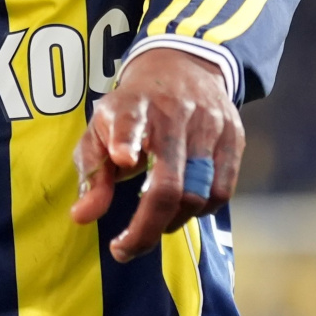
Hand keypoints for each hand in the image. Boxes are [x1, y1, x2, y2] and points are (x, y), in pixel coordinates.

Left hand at [70, 50, 244, 262]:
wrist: (181, 66)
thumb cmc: (132, 110)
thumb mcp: (102, 129)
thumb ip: (91, 172)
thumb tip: (82, 217)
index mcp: (133, 105)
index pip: (130, 121)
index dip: (126, 140)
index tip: (123, 158)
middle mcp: (173, 110)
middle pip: (168, 183)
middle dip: (146, 227)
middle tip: (126, 249)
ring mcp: (208, 122)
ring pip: (197, 193)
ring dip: (173, 220)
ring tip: (154, 220)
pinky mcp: (233, 135)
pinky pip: (222, 192)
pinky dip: (202, 209)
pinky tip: (184, 205)